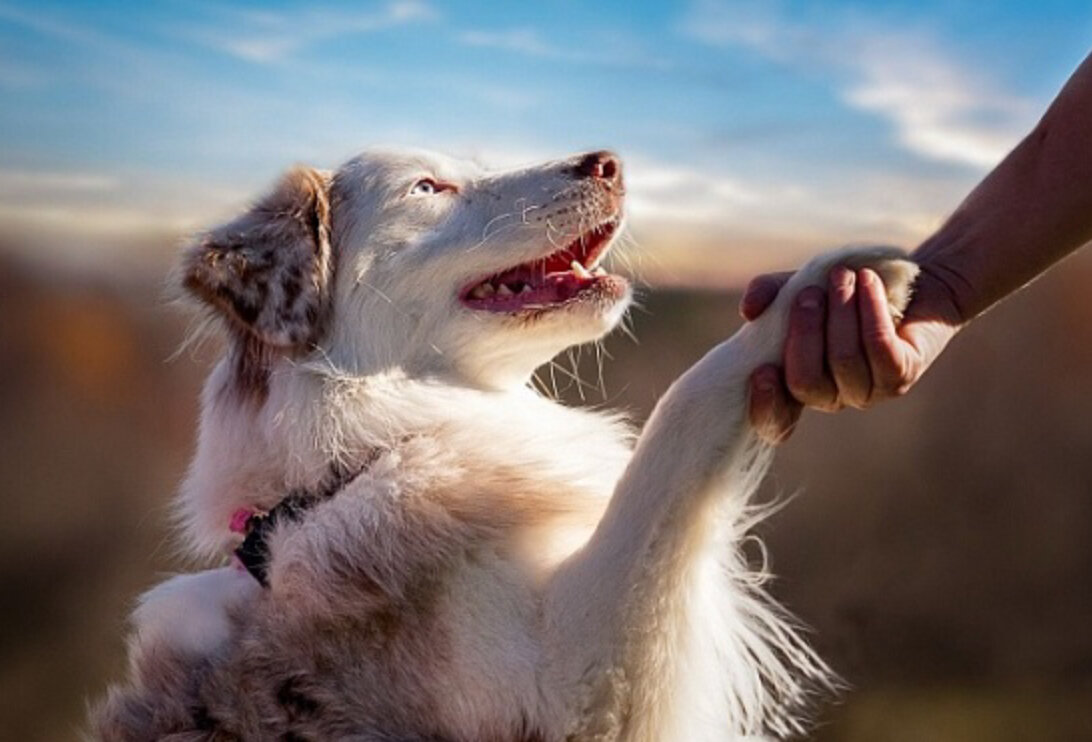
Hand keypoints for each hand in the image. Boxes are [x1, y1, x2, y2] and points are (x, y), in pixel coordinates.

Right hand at [741, 263, 965, 443]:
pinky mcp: (901, 374)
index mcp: (799, 384)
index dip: (767, 406)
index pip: (776, 421)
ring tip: (842, 275)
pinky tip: (867, 281)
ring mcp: (868, 391)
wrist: (901, 281)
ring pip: (843, 360)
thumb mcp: (797, 287)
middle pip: (806, 383)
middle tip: (810, 293)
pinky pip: (879, 348)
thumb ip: (769, 294)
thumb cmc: (840, 291)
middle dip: (804, 334)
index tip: (761, 372)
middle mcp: (832, 396)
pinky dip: (869, 310)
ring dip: (840, 311)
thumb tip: (749, 310)